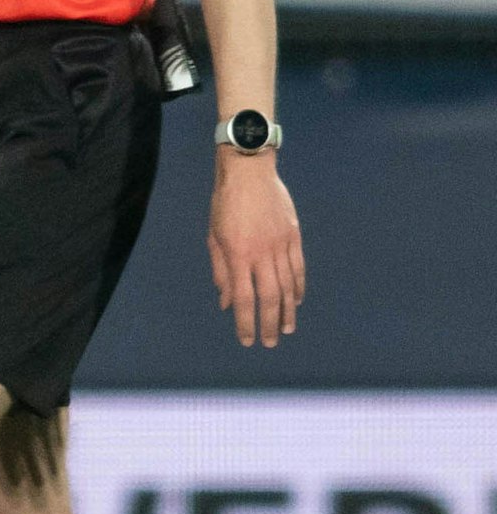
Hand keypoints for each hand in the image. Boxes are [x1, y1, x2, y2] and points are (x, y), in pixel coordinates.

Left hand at [208, 151, 303, 346]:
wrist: (248, 171)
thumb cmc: (224, 203)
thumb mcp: (213, 235)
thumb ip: (220, 270)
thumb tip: (226, 303)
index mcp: (237, 253)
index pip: (243, 298)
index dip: (245, 322)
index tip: (247, 340)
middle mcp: (261, 253)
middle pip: (269, 298)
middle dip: (269, 324)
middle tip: (269, 342)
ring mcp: (281, 245)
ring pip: (287, 287)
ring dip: (287, 311)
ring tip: (285, 329)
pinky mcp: (293, 236)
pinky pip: (298, 268)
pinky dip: (298, 288)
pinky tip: (296, 301)